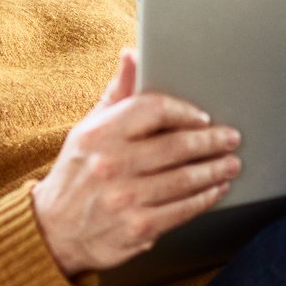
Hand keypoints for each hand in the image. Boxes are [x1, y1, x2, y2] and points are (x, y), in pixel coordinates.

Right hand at [31, 49, 241, 278]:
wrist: (54, 230)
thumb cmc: (77, 173)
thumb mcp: (88, 130)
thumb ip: (116, 94)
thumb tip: (132, 55)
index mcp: (100, 134)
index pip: (153, 109)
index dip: (185, 112)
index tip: (203, 118)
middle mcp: (111, 165)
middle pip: (176, 146)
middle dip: (212, 142)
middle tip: (231, 138)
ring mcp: (125, 199)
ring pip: (184, 179)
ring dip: (215, 170)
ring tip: (231, 164)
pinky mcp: (137, 228)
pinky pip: (182, 210)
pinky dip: (205, 199)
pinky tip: (215, 190)